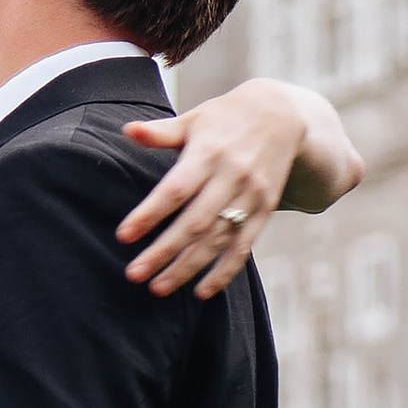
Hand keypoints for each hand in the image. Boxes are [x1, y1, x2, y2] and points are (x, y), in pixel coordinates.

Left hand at [116, 77, 364, 293]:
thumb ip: (161, 132)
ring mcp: (251, 196)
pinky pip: (243, 247)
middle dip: (164, 251)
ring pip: (217, 240)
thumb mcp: (194, 119)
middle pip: (195, 222)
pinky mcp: (265, 210)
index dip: (149, 214)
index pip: (175, 190)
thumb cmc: (225, 118)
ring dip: (188, 267)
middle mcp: (231, 176)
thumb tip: (128, 131)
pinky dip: (224, 272)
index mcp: (208, 152)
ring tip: (159, 287)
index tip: (124, 236)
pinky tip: (201, 292)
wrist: (283, 116)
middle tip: (134, 274)